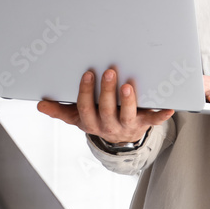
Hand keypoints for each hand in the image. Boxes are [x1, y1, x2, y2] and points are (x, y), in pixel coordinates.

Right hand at [37, 67, 173, 143]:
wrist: (120, 137)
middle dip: (107, 91)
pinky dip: (161, 115)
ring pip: (127, 115)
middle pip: (107, 110)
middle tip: (110, 71)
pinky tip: (169, 108)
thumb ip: (60, 110)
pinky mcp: (144, 123)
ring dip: (128, 101)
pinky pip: (153, 120)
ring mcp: (127, 126)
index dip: (86, 92)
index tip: (88, 73)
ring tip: (128, 86)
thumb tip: (40, 105)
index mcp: (91, 123)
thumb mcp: (78, 117)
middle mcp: (108, 126)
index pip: (86, 108)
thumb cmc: (98, 119)